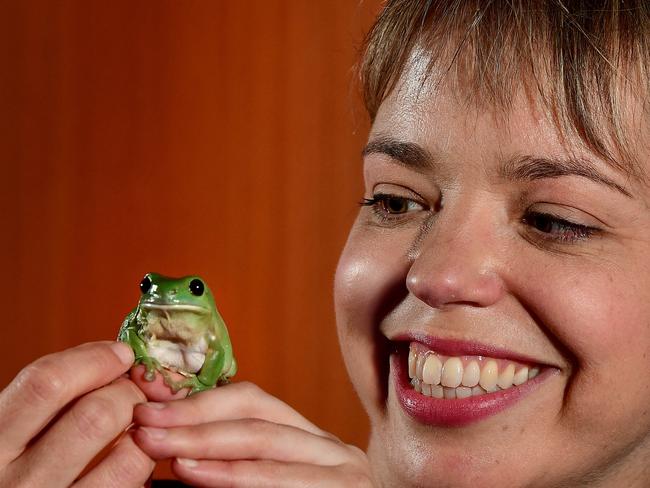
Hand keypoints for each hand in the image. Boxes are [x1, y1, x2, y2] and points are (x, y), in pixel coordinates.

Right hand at [0, 341, 154, 486]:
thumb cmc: (9, 474)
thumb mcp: (8, 435)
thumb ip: (48, 402)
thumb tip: (113, 358)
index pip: (46, 384)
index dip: (94, 360)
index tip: (120, 354)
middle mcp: (17, 483)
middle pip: (96, 415)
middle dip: (129, 394)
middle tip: (136, 393)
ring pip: (128, 457)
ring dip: (144, 434)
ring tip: (138, 429)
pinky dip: (143, 469)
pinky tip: (128, 463)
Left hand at [132, 380, 375, 486]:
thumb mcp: (270, 482)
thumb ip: (234, 463)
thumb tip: (169, 441)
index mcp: (311, 441)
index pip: (254, 401)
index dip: (199, 400)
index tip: (150, 406)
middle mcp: (332, 449)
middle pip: (258, 417)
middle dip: (196, 419)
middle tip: (145, 424)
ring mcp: (344, 473)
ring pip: (269, 444)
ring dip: (209, 447)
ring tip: (164, 450)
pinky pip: (285, 483)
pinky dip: (238, 480)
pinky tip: (199, 477)